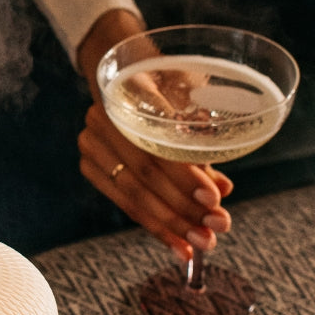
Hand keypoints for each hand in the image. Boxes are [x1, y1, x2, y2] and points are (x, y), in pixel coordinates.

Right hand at [76, 10, 231, 262]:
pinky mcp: (91, 168)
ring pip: (132, 195)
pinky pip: (124, 203)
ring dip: (170, 224)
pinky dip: (154, 225)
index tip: (214, 199)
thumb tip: (223, 189)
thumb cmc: (166, 81)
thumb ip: (201, 143)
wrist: (127, 70)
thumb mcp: (190, 97)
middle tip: (216, 229)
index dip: (183, 176)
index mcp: (125, 95)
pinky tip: (176, 242)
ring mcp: (91, 146)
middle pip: (143, 175)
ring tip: (201, 244)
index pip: (154, 143)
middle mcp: (99, 121)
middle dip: (182, 209)